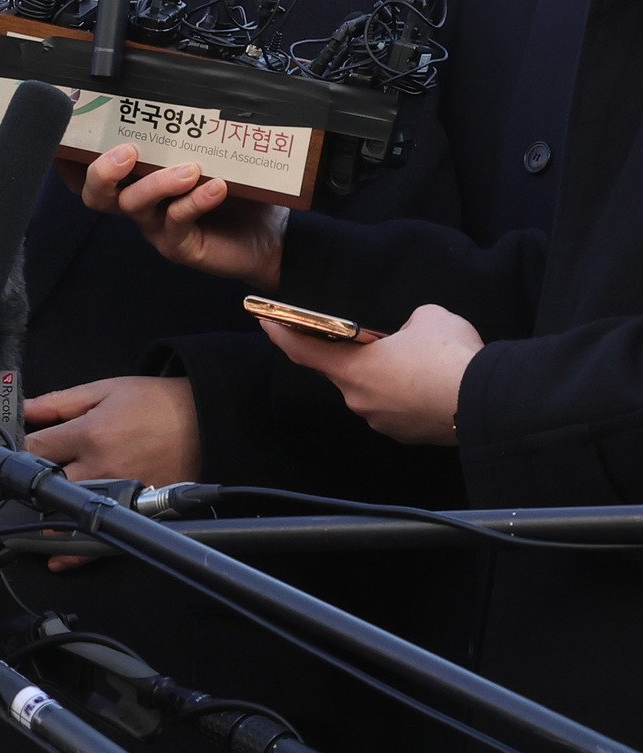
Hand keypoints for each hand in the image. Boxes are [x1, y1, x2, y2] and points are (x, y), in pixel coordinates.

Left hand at [26, 374, 199, 566]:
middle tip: (30, 484)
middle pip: (46, 486)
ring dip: (49, 517)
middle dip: (33, 485)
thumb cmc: (156, 403)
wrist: (205, 420)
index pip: (34, 450)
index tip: (20, 454)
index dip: (22, 451)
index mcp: (89, 434)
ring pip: (67, 515)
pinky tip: (58, 559)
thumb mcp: (104, 390)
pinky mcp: (137, 511)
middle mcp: (100, 467)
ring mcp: (118, 494)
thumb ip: (59, 403)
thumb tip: (24, 409)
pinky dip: (75, 554)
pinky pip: (100, 539)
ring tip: (41, 513)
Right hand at [82, 145, 287, 289]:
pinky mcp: (179, 245)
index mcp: (139, 179)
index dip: (72, 159)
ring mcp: (157, 227)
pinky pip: (177, 221)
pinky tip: (216, 188)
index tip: (71, 135)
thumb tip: (195, 85)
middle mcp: (140, 203)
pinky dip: (194, 202)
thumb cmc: (237, 192)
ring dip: (157, 183)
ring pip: (134, 205)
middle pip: (97, 194)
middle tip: (127, 151)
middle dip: (102, 172)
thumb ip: (196, 130)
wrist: (268, 237)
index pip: (93, 170)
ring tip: (189, 169)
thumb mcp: (214, 154)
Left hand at [260, 303, 483, 445]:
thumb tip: (409, 335)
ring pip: (374, 391)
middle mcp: (359, 400)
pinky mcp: (406, 435)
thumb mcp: (426, 318)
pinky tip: (431, 381)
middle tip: (380, 339)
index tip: (266, 322)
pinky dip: (406, 394)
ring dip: (387, 376)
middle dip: (359, 354)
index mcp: (352, 369)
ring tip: (419, 360)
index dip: (282, 334)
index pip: (304, 350)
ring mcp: (382, 421)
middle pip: (345, 371)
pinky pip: (396, 408)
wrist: (487, 400)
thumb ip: (405, 324)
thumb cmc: (449, 355)